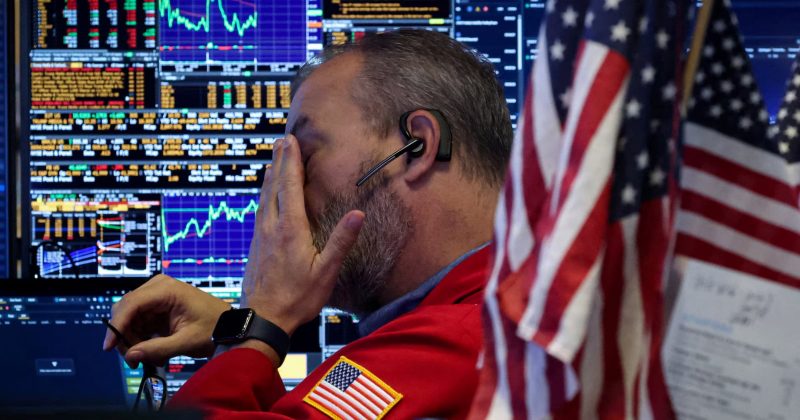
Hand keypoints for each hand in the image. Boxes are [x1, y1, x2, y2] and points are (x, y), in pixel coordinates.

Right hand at [103, 274, 230, 366]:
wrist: (228, 326)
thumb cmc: (213, 328)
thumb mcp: (186, 341)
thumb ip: (157, 349)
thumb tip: (130, 356)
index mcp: (166, 289)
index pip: (131, 304)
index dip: (116, 325)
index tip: (109, 346)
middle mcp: (157, 288)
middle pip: (125, 311)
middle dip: (125, 337)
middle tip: (133, 360)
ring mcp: (155, 298)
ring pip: (129, 320)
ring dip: (134, 341)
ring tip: (153, 358)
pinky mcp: (156, 309)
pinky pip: (138, 324)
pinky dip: (142, 340)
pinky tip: (156, 353)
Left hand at [241, 135, 363, 335]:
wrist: (262, 319)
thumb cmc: (297, 298)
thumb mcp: (326, 272)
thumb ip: (341, 241)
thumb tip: (358, 213)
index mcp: (290, 229)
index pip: (291, 187)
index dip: (292, 163)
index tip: (291, 141)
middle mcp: (272, 227)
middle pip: (275, 186)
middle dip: (280, 162)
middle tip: (282, 141)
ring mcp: (260, 235)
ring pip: (264, 197)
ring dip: (270, 176)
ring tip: (273, 159)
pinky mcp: (255, 245)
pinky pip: (260, 210)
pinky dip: (264, 194)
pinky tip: (266, 195)